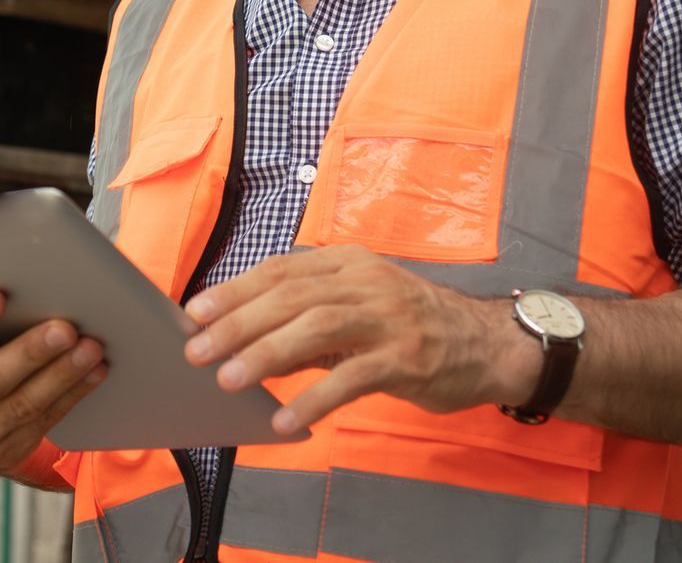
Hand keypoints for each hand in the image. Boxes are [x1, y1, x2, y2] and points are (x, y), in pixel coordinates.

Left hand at [180, 245, 538, 434]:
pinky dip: (313, 398)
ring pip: (316, 327)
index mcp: (348, 263)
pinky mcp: (405, 358)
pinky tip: (285, 419)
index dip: (235, 290)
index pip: (280, 270)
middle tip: (197, 351)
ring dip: (266, 354)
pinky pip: (351, 377)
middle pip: (290, 296)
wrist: (486, 344)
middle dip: (238, 323)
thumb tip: (243, 337)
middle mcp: (365, 281)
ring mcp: (387, 317)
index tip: (195, 312)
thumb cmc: (410, 325)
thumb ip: (308, 318)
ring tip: (229, 380)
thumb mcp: (359, 306)